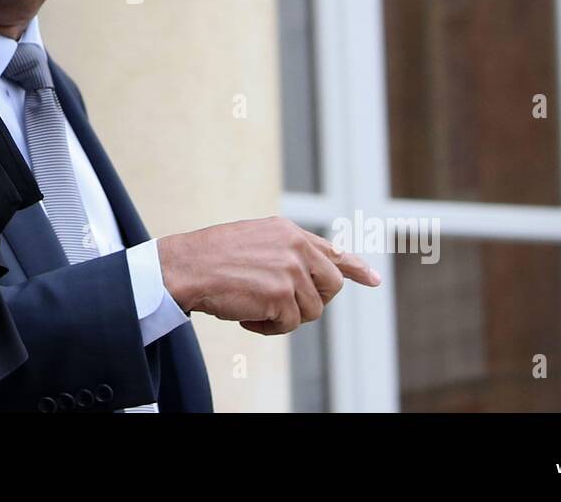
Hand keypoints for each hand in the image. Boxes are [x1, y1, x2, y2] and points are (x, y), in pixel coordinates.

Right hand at [157, 217, 380, 334]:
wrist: (187, 266)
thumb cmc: (212, 258)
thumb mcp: (256, 241)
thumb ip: (286, 252)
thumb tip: (312, 276)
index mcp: (289, 232)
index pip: (332, 251)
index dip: (355, 268)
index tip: (373, 280)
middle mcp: (296, 246)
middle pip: (330, 286)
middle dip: (311, 301)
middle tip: (281, 305)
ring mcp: (291, 270)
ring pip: (311, 311)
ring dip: (284, 317)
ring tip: (254, 307)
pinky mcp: (282, 294)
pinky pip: (289, 325)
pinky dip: (268, 328)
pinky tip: (247, 316)